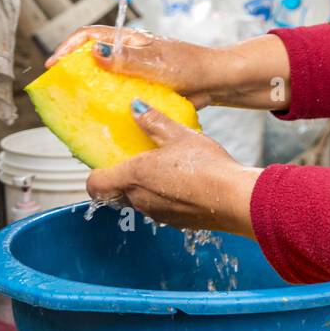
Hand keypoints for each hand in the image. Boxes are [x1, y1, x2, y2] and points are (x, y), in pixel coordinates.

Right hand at [46, 26, 291, 109]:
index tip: (54, 65)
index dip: (68, 47)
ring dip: (88, 95)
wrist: (219, 83)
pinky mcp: (144, 93)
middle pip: (92, 60)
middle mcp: (130, 56)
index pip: (90, 36)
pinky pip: (119, 101)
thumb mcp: (159, 63)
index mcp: (131, 41)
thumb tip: (96, 52)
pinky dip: (107, 111)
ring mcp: (136, 75)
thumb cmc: (193, 66)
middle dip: (72, 73)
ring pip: (104, 82)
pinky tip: (101, 126)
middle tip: (58, 93)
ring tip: (74, 113)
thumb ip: (129, 59)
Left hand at [86, 100, 260, 237]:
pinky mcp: (177, 223)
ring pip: (139, 202)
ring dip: (145, 189)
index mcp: (133, 177)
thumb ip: (154, 121)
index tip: (102, 163)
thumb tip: (136, 107)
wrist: (235, 199)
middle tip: (136, 161)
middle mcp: (140, 200)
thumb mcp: (179, 135)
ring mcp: (158, 214)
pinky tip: (185, 184)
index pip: (95, 185)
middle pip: (116, 194)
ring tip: (165, 170)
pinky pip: (161, 210)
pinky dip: (166, 198)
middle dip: (122, 180)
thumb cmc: (206, 167)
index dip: (95, 175)